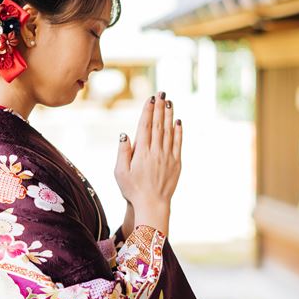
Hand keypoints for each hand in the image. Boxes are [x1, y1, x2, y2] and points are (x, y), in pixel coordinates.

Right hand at [114, 91, 181, 235]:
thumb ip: (122, 152)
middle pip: (158, 125)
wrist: (152, 205)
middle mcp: (156, 152)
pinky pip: (178, 144)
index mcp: (141, 152)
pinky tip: (178, 122)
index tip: (151, 99)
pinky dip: (178, 132)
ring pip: (169, 132)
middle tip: (162, 93)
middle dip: (160, 108)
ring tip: (170, 102)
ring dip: (169, 116)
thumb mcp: (120, 172)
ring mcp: (168, 157)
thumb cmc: (132, 190)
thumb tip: (125, 134)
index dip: (148, 111)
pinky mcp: (176, 163)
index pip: (145, 126)